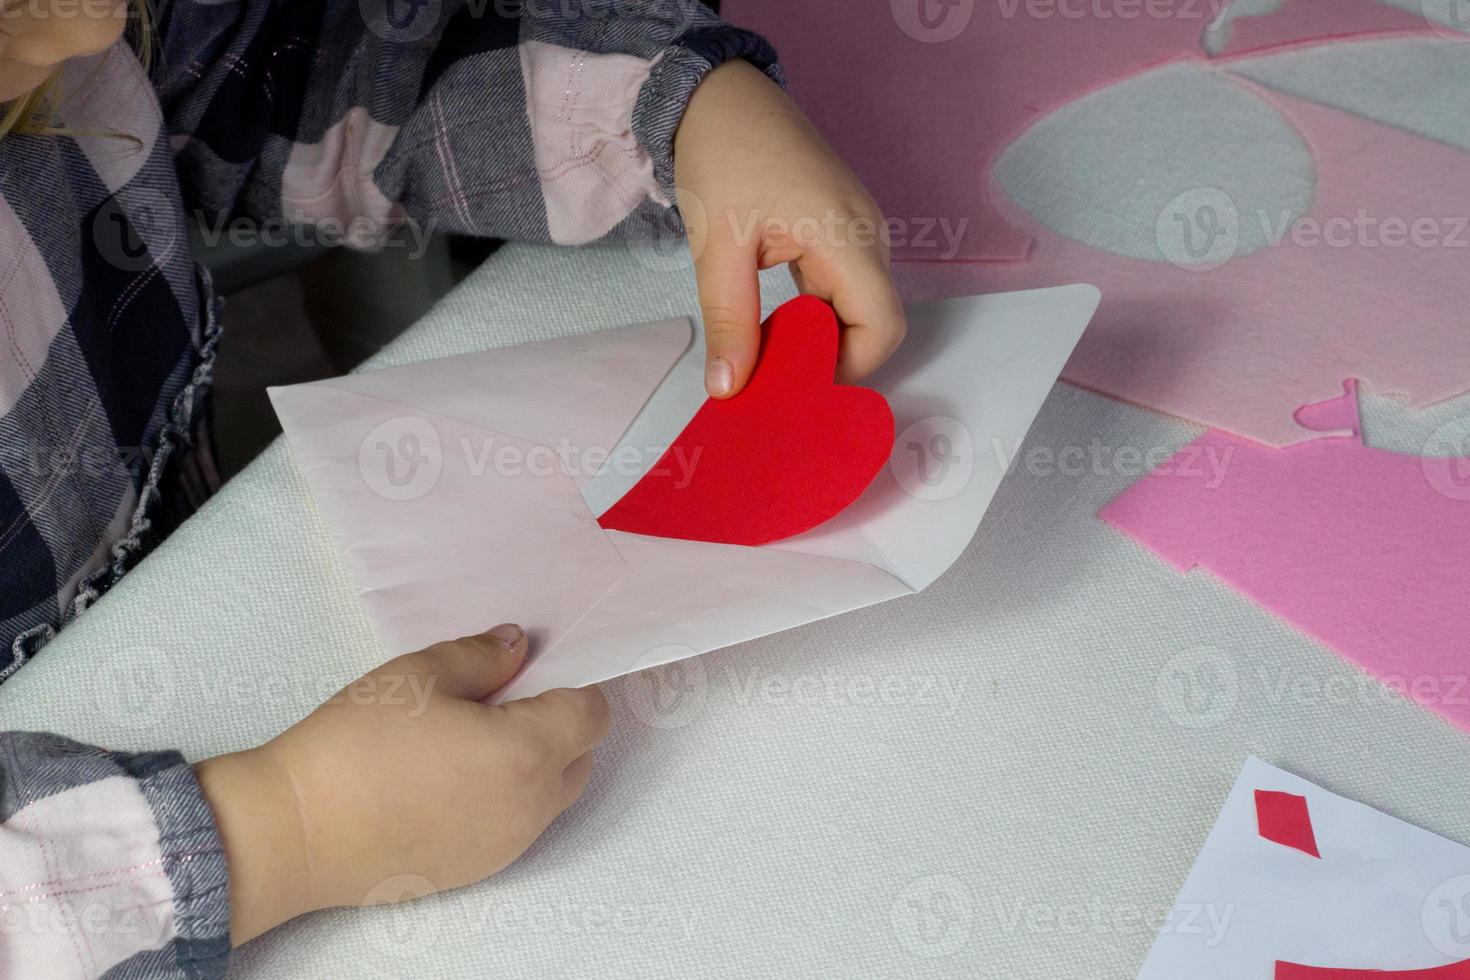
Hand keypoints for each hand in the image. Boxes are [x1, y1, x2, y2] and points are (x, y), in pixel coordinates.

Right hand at [195, 624, 609, 944]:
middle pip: (580, 758)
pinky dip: (505, 798)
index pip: (591, 715)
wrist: (296, 832)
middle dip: (558, 725)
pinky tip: (450, 778)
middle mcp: (530, 807)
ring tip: (471, 738)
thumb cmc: (356, 747)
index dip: (572, 686)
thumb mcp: (420, 675)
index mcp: (528, 753)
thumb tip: (517, 646)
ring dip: (534, 764)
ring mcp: (506, 845)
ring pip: (550, 796)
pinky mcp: (476, 870)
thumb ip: (482, 656)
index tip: (538, 672)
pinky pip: (516, 826)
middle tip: (503, 700)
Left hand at [674, 59, 906, 397]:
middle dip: (830, 359)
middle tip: (775, 382)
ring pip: (855, 307)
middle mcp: (867, 234)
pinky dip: (812, 315)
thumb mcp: (718, 245)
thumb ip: (729, 320)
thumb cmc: (721, 153)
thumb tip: (729, 387)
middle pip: (873, 321)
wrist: (717, 93)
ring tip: (768, 359)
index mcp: (848, 234)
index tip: (797, 384)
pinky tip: (773, 328)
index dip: (849, 366)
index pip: (882, 325)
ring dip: (818, 338)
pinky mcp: (839, 228)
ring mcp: (857, 229)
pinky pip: (839, 287)